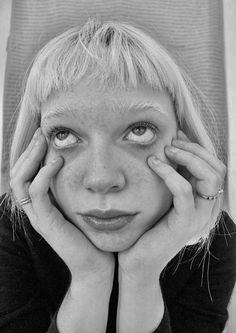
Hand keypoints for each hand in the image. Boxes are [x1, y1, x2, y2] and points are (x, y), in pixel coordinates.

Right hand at [10, 128, 114, 282]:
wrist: (96, 264)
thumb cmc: (91, 233)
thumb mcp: (79, 204)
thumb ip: (73, 188)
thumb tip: (79, 165)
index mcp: (41, 205)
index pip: (25, 174)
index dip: (30, 154)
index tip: (44, 136)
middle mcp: (35, 210)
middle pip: (18, 175)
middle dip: (28, 152)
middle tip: (41, 133)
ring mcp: (38, 218)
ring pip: (21, 182)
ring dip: (31, 159)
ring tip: (45, 143)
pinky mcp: (47, 224)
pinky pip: (37, 196)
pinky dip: (43, 176)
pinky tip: (56, 162)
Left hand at [118, 130, 225, 281]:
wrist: (138, 261)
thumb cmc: (147, 226)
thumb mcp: (163, 196)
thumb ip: (171, 178)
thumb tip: (167, 148)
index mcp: (203, 201)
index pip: (215, 167)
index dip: (198, 148)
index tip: (177, 136)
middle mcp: (207, 208)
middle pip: (217, 168)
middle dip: (195, 149)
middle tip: (172, 142)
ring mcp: (198, 217)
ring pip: (208, 177)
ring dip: (187, 157)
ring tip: (166, 150)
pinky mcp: (184, 223)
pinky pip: (184, 191)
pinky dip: (170, 174)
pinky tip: (153, 164)